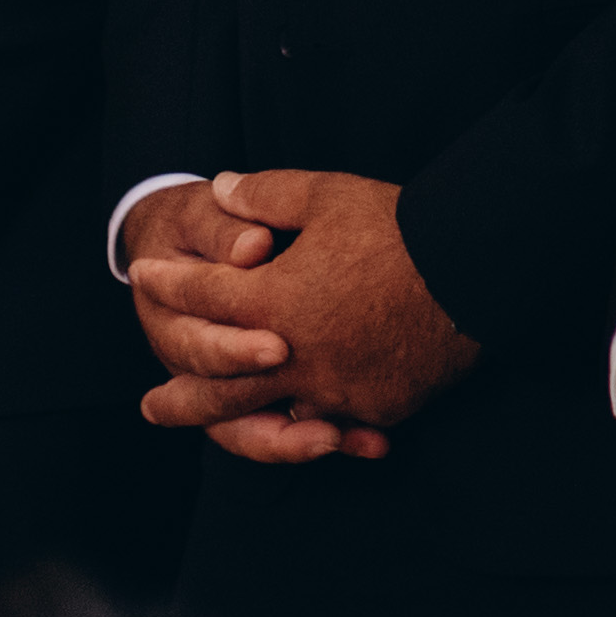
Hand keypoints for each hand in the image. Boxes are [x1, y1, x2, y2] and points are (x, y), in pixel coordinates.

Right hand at [118, 177, 349, 463]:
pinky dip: (335, 435)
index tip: (280, 349)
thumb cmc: (199, 227)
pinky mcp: (270, 393)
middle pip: (226, 410)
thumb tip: (252, 247)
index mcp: (172, 323)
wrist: (193, 247)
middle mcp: (198, 367)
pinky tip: (374, 441)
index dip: (235, 351)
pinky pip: (295, 425)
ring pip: (258, 433)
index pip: (199, 347)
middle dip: (276, 420)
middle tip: (324, 426)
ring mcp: (233, 385)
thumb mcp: (200, 217)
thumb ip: (222, 230)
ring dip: (301, 443)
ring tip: (344, 440)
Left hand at [133, 170, 477, 460]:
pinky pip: (330, 422)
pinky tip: (291, 427)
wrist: (472, 270)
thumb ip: (266, 195)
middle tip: (151, 407)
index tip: (143, 277)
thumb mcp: (325, 195)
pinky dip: (305, 426)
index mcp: (274, 301)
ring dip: (235, 424)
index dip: (170, 282)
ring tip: (214, 429)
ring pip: (271, 417)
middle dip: (180, 396)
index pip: (204, 296)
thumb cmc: (396, 228)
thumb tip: (223, 186)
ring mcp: (336, 390)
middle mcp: (295, 356)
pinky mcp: (375, 408)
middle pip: (220, 383)